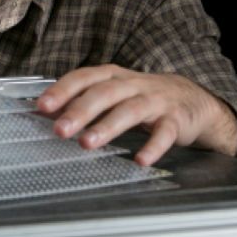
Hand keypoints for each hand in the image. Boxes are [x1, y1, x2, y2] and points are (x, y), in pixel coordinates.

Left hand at [35, 64, 236, 166]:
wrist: (194, 100)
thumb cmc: (143, 97)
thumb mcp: (113, 93)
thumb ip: (84, 101)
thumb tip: (46, 114)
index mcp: (113, 76)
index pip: (84, 78)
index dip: (62, 90)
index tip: (42, 107)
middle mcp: (132, 85)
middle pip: (104, 93)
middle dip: (79, 111)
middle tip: (59, 130)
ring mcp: (155, 101)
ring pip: (130, 110)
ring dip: (107, 127)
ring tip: (86, 144)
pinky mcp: (176, 120)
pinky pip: (164, 133)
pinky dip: (153, 146)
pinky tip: (140, 160)